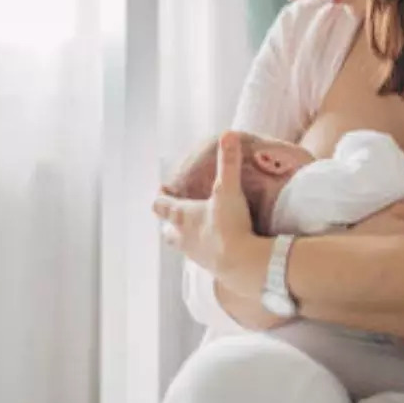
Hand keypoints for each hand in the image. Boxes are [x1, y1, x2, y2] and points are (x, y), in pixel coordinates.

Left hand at [153, 133, 268, 293]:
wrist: (243, 264)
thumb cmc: (229, 225)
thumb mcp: (229, 190)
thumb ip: (228, 163)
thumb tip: (227, 134)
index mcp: (182, 216)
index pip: (160, 205)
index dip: (160, 196)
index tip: (163, 189)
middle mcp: (183, 237)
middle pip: (167, 229)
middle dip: (170, 221)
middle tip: (177, 213)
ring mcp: (195, 255)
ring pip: (182, 245)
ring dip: (186, 237)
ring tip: (197, 230)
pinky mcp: (210, 268)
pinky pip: (200, 257)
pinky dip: (204, 250)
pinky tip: (216, 247)